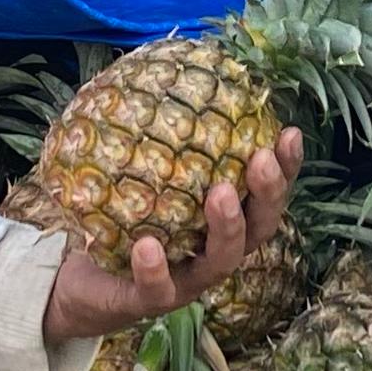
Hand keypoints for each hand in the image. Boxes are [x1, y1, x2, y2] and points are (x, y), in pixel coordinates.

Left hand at [40, 129, 301, 345]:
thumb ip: (158, 136)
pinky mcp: (150, 302)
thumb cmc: (122, 221)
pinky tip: (147, 245)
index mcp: (223, 220)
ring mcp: (187, 280)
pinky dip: (156, 269)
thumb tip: (157, 68)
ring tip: (219, 194)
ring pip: (220, 261)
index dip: (286, 168)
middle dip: (267, 195)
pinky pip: (158, 290)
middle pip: (258, 229)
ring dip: (226, 228)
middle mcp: (215, 251)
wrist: (82, 283)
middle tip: (261, 161)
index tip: (289, 133)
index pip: (266, 194)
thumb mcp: (143, 175)